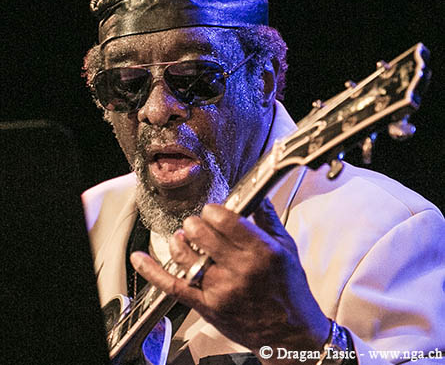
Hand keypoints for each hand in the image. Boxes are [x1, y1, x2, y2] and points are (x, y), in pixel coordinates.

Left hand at [131, 199, 329, 362]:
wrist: (289, 334)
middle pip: (201, 234)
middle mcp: (239, 270)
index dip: (213, 210)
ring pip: (185, 256)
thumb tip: (256, 196)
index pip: (225, 219)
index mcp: (260, 252)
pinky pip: (173, 286)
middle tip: (199, 223)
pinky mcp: (206, 306)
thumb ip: (268, 220)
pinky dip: (152, 271)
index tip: (213, 210)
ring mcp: (220, 290)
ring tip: (184, 237)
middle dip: (196, 222)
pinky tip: (140, 259)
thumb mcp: (286, 249)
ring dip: (179, 240)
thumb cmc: (289, 291)